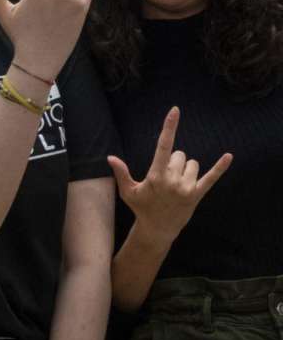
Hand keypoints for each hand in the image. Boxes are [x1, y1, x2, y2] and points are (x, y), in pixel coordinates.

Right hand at [108, 106, 231, 246]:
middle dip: (173, 161)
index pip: (163, 146)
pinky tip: (228, 156)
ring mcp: (186, 188)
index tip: (175, 110)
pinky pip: (211, 178)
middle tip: (165, 178)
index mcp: (155, 176)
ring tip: (176, 185)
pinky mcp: (197, 194)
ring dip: (185, 169)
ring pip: (192, 164)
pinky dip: (220, 167)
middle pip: (179, 155)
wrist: (157, 229)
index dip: (169, 127)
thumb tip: (110, 157)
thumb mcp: (128, 191)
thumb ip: (122, 173)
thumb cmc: (141, 208)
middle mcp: (172, 180)